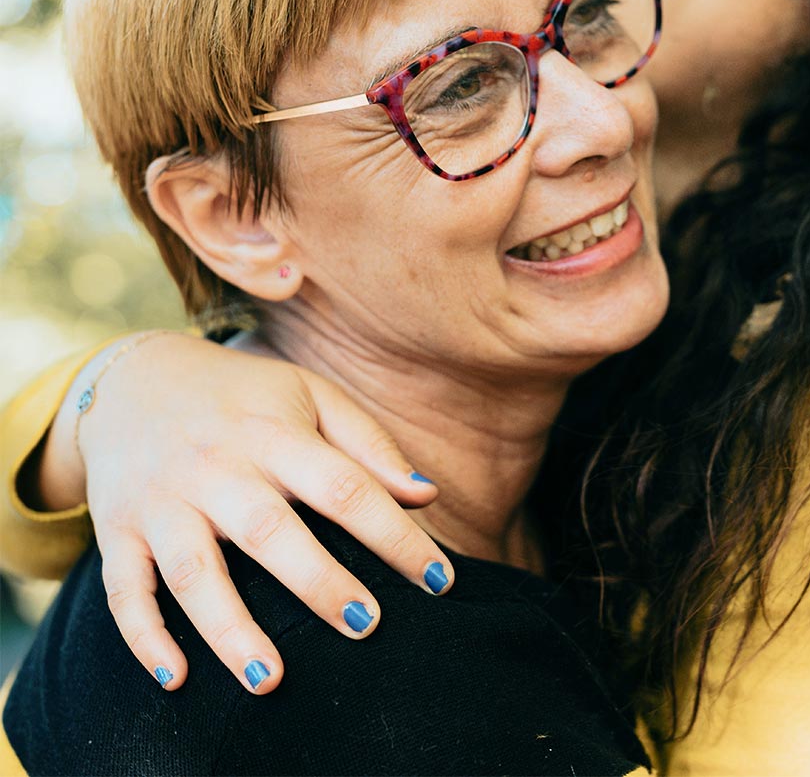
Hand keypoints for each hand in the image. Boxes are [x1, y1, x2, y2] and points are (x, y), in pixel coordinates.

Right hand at [49, 331, 451, 693]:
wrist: (134, 379)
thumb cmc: (243, 396)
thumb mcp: (310, 396)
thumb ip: (368, 445)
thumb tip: (426, 496)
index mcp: (273, 433)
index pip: (344, 486)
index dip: (394, 534)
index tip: (439, 579)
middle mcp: (217, 467)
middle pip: (269, 530)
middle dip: (318, 583)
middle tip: (367, 627)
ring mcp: (163, 500)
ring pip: (193, 571)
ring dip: (229, 629)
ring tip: (271, 680)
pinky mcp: (119, 529)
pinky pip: (124, 589)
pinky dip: (144, 636)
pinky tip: (176, 678)